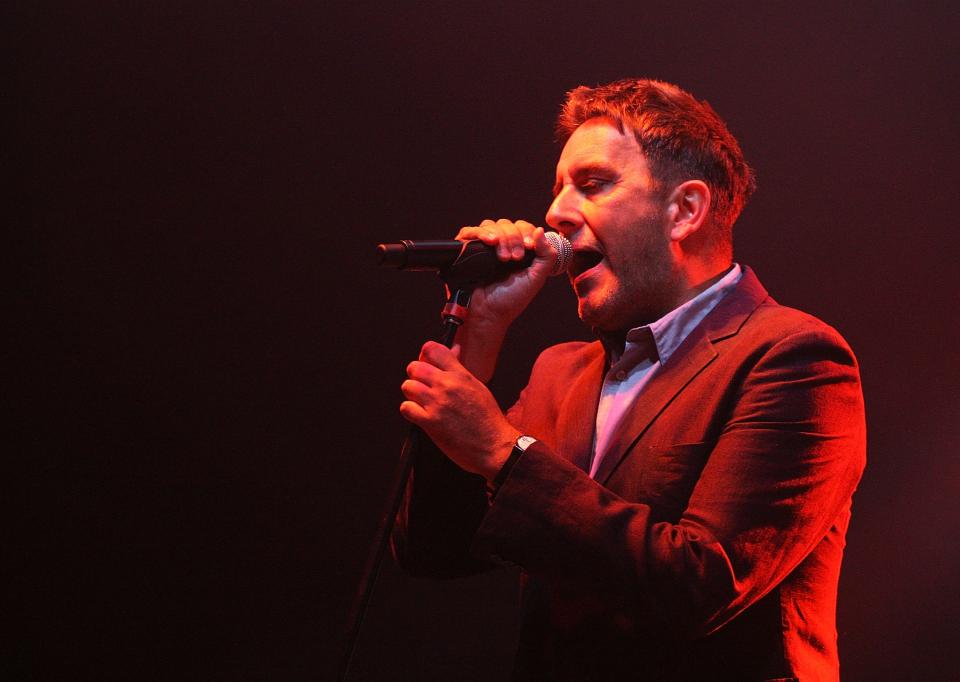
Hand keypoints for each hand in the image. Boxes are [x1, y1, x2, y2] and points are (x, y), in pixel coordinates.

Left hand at [400, 341, 519, 480]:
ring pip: (408, 386)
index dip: (425, 355)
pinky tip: (419, 414)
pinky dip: (410, 411)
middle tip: (423, 386)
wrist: (494, 446)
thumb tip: (454, 350)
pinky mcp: (430, 422)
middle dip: (416, 376)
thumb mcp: (477, 387)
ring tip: (421, 401)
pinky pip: (406, 408)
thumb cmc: (488, 420)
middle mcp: (447, 386)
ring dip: (412, 394)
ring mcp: (437, 403)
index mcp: (460, 375)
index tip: (426, 364)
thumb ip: (460, 369)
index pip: (432, 349)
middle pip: (415, 367)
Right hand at [454, 219, 557, 331]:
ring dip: (500, 237)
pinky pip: (470, 231)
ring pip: (490, 225)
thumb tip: (540, 230)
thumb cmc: (511, 300)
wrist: (488, 314)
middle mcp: (500, 246)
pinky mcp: (466, 250)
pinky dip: (481, 233)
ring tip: (502, 258)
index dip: (526, 232)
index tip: (528, 247)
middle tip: (514, 258)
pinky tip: (490, 242)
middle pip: (506, 224)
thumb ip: (546, 255)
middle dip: (513, 238)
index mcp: (517, 250)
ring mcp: (482, 247)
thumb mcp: (536, 278)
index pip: (522, 227)